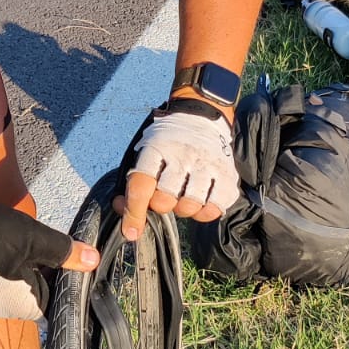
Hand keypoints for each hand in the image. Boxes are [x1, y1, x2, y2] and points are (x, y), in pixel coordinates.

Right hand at [0, 200, 99, 320]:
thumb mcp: (35, 241)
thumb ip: (65, 253)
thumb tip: (94, 260)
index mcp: (27, 307)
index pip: (62, 301)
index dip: (74, 282)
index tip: (83, 264)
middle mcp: (10, 310)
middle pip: (45, 291)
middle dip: (55, 270)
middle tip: (64, 247)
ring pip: (28, 282)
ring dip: (37, 264)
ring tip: (41, 242)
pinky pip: (11, 277)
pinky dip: (20, 263)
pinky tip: (19, 245)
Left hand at [115, 109, 238, 240]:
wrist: (201, 115)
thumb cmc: (167, 142)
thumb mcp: (145, 152)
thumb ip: (133, 182)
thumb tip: (122, 210)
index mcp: (156, 148)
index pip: (141, 186)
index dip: (133, 213)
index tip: (131, 232)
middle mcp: (183, 156)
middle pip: (165, 200)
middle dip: (161, 205)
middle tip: (165, 196)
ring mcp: (207, 165)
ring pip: (190, 206)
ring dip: (183, 209)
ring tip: (183, 197)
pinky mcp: (227, 175)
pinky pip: (214, 208)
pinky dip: (205, 212)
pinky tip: (201, 201)